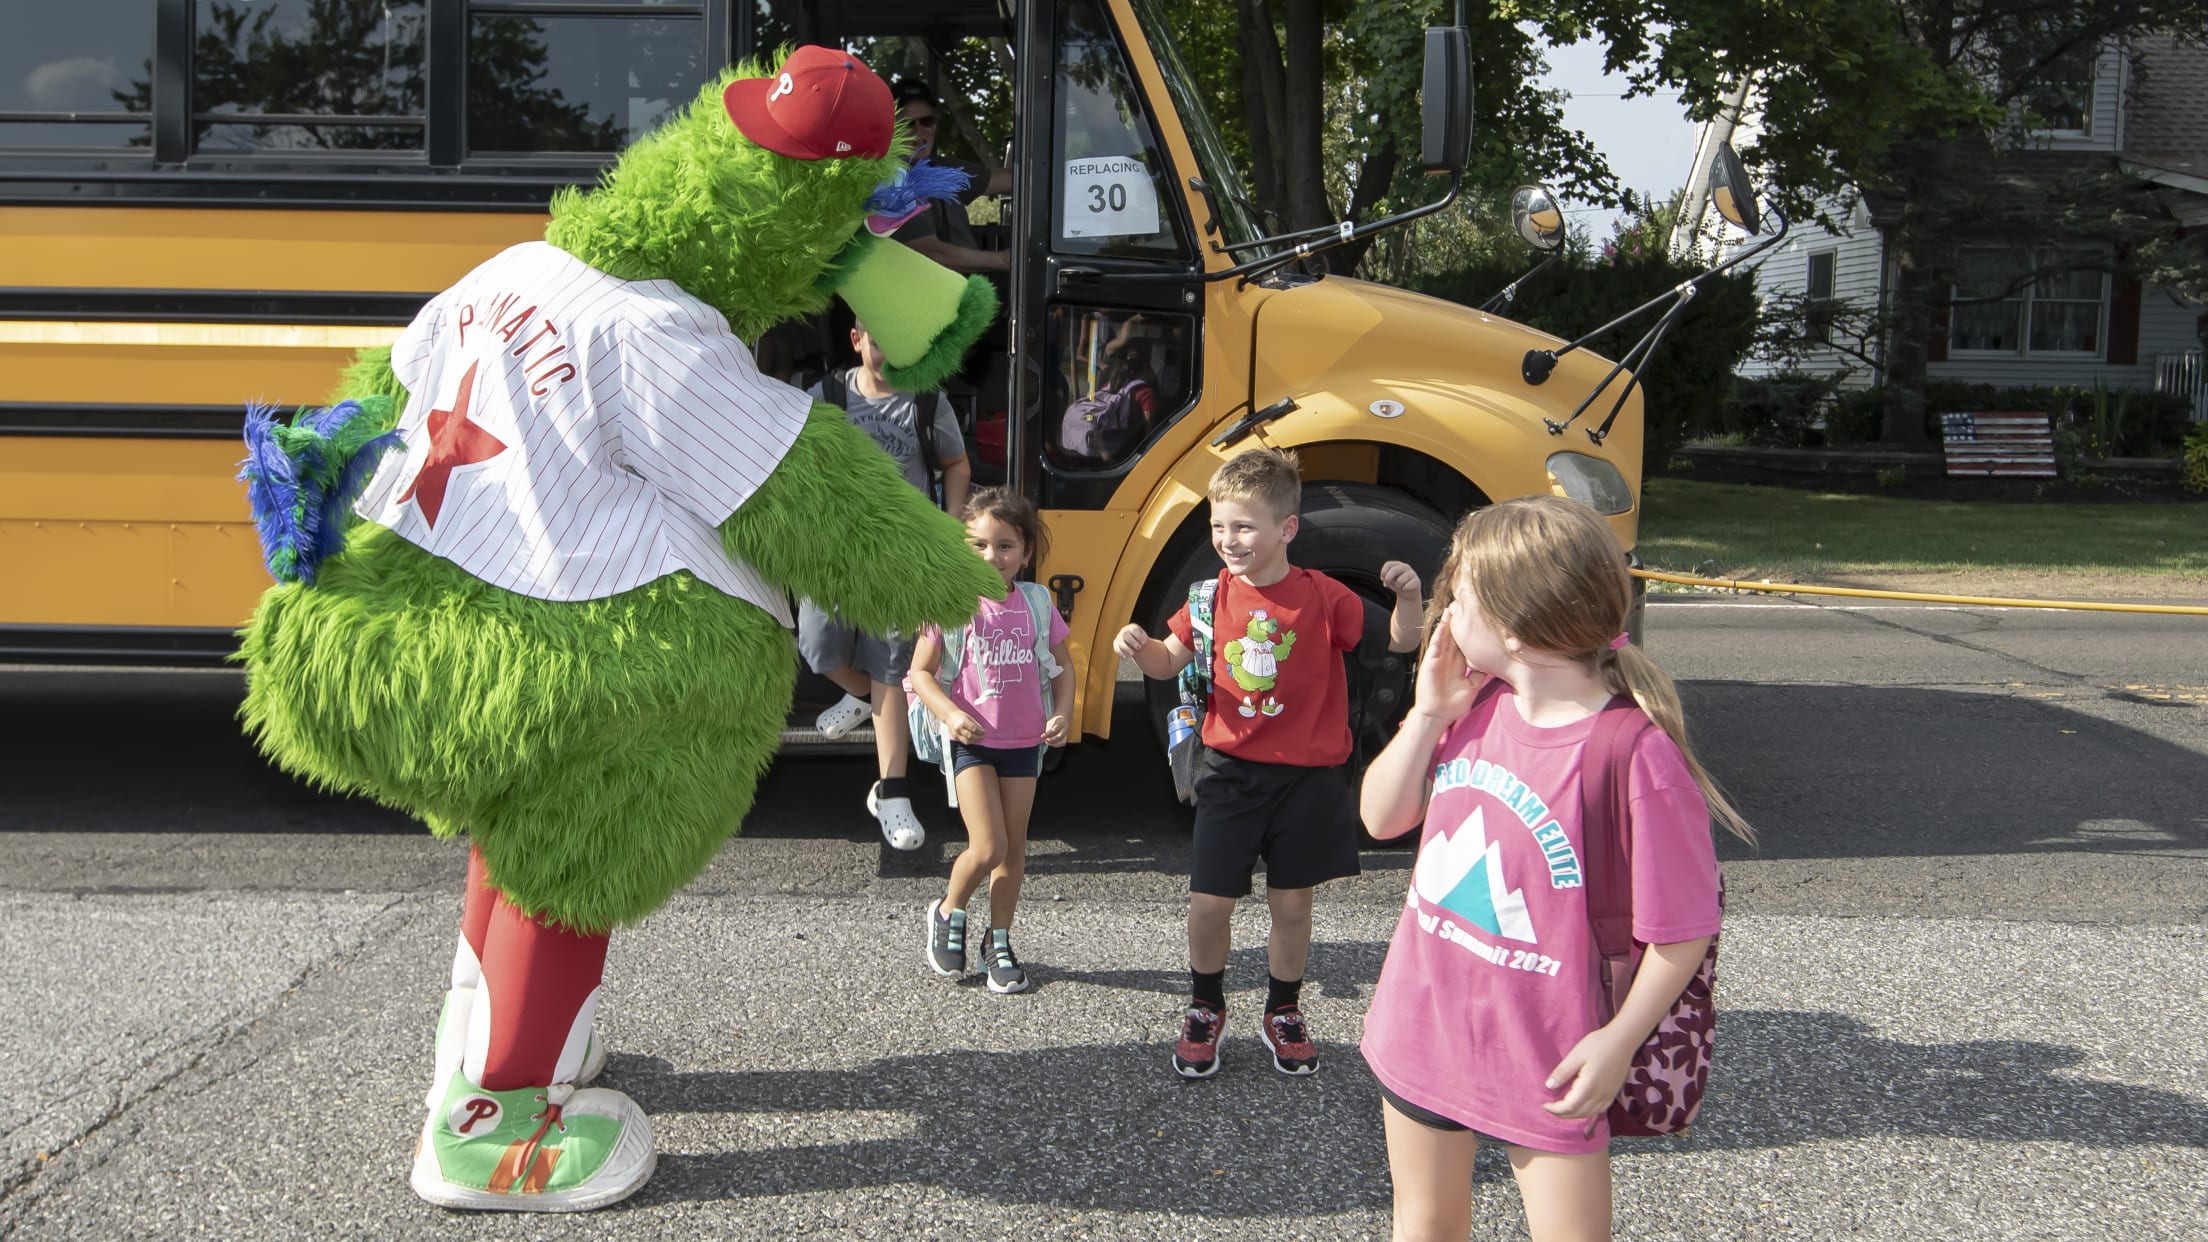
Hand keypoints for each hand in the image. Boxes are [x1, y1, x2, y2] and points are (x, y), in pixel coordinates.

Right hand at [944, 711, 986, 745]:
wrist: (949, 715)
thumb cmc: (960, 715)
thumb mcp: (969, 717)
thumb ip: (975, 724)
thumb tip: (982, 730)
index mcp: (963, 721)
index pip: (974, 729)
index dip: (980, 732)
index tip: (983, 732)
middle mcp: (959, 728)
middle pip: (970, 736)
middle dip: (978, 738)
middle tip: (982, 737)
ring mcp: (956, 733)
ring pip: (966, 741)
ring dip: (974, 741)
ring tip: (978, 739)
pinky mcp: (954, 736)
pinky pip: (963, 741)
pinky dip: (969, 741)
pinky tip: (972, 739)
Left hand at [1042, 714, 1069, 746]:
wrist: (1064, 716)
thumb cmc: (1055, 719)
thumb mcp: (1051, 721)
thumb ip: (1048, 728)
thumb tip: (1045, 736)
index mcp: (1061, 723)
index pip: (1054, 730)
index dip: (1047, 734)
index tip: (1042, 736)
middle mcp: (1065, 728)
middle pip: (1059, 736)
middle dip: (1051, 740)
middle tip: (1045, 740)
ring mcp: (1067, 733)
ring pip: (1062, 741)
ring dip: (1054, 744)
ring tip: (1047, 743)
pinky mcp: (1067, 736)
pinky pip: (1063, 743)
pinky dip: (1057, 745)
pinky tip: (1051, 744)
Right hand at [1112, 624, 1150, 659]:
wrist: (1135, 642)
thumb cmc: (1140, 639)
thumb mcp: (1144, 637)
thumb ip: (1144, 638)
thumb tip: (1143, 642)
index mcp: (1132, 628)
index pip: (1134, 630)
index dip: (1139, 636)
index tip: (1144, 643)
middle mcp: (1124, 631)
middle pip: (1126, 635)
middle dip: (1132, 642)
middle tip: (1139, 648)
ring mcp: (1119, 637)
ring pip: (1120, 643)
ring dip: (1126, 649)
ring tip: (1132, 654)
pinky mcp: (1116, 644)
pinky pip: (1116, 648)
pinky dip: (1120, 653)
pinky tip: (1125, 657)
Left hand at [1380, 560, 1421, 600]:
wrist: (1408, 593)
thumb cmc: (1397, 584)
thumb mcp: (1390, 581)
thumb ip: (1386, 578)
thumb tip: (1385, 580)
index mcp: (1398, 564)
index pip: (1389, 564)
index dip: (1383, 572)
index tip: (1382, 579)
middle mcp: (1405, 567)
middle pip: (1394, 570)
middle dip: (1388, 579)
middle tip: (1387, 584)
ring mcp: (1412, 573)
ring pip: (1400, 580)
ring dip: (1397, 586)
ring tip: (1399, 586)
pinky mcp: (1417, 581)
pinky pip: (1407, 586)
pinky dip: (1404, 589)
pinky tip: (1405, 589)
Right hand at [1409, 606, 1476, 724]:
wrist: (1440, 714)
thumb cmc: (1455, 703)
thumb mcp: (1474, 685)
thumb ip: (1480, 673)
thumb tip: (1493, 663)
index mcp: (1459, 663)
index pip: (1465, 643)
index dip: (1470, 631)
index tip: (1477, 619)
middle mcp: (1449, 659)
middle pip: (1454, 636)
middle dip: (1458, 622)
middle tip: (1463, 606)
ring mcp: (1439, 659)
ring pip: (1444, 638)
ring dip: (1447, 624)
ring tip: (1451, 609)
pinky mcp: (1431, 663)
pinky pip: (1435, 646)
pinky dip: (1438, 635)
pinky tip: (1442, 625)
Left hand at [1541, 1025, 1637, 1121]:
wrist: (1623, 1040)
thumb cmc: (1598, 1044)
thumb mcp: (1576, 1055)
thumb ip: (1562, 1072)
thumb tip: (1548, 1086)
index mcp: (1589, 1086)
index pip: (1569, 1107)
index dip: (1555, 1109)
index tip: (1544, 1105)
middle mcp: (1600, 1095)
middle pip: (1579, 1113)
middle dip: (1562, 1114)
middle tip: (1550, 1107)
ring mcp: (1608, 1096)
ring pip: (1589, 1113)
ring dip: (1574, 1114)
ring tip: (1562, 1108)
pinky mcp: (1613, 1094)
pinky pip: (1599, 1110)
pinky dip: (1587, 1112)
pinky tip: (1580, 1106)